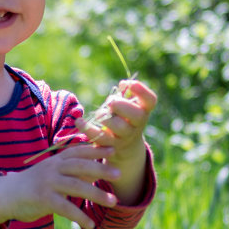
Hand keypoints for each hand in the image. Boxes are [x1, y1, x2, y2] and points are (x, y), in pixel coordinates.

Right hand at [0, 143, 121, 228]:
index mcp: (56, 160)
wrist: (6, 196)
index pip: (78, 151)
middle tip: (119, 173)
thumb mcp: (51, 173)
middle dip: (101, 168)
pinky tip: (90, 225)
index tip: (113, 148)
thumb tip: (97, 171)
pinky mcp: (43, 199)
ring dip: (96, 194)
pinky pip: (65, 208)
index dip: (95, 148)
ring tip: (114, 202)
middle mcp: (52, 168)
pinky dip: (79, 216)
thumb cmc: (33, 185)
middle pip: (80, 166)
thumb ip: (72, 172)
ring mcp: (47, 183)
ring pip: (76, 186)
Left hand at [81, 79, 155, 202]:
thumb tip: (123, 85)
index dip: (141, 91)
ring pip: (119, 127)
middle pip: (136, 115)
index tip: (128, 83)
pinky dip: (88, 129)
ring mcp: (126, 136)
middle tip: (110, 102)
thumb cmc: (124, 117)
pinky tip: (79, 121)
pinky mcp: (111, 146)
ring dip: (106, 117)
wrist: (125, 146)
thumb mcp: (128, 106)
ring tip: (100, 114)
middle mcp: (138, 125)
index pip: (150, 101)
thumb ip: (125, 95)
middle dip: (121, 106)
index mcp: (144, 111)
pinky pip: (100, 138)